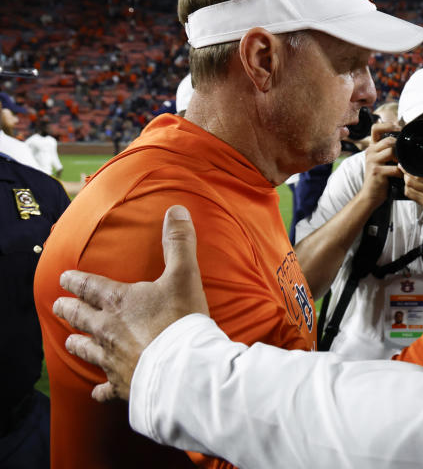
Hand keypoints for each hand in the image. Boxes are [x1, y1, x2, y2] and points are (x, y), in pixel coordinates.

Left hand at [52, 205, 208, 401]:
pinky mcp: (122, 384)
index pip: (89, 287)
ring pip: (87, 350)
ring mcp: (112, 359)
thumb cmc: (182, 320)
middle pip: (81, 318)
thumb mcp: (184, 275)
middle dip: (68, 309)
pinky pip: (105, 388)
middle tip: (58, 306)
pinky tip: (97, 391)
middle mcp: (108, 330)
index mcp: (119, 302)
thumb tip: (176, 210)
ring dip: (78, 344)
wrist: (183, 368)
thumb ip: (179, 243)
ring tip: (70, 342)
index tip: (63, 277)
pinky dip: (100, 389)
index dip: (75, 281)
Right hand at [360, 121, 402, 205]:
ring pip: (391, 151)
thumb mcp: (384, 161)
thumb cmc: (381, 177)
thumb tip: (407, 142)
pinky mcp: (376, 171)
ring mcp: (372, 161)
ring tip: (404, 166)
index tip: (399, 127)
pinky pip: (394, 167)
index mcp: (372, 147)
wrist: (371, 194)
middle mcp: (370, 151)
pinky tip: (402, 176)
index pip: (376, 128)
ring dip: (401, 159)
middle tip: (405, 156)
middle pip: (388, 140)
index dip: (387, 125)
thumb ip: (390, 150)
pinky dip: (401, 172)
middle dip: (400, 147)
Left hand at [403, 156, 422, 233]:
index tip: (408, 162)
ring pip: (409, 187)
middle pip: (412, 179)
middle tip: (404, 167)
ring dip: (405, 180)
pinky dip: (408, 189)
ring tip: (406, 175)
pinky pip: (411, 196)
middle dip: (405, 172)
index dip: (411, 167)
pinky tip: (410, 186)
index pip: (421, 173)